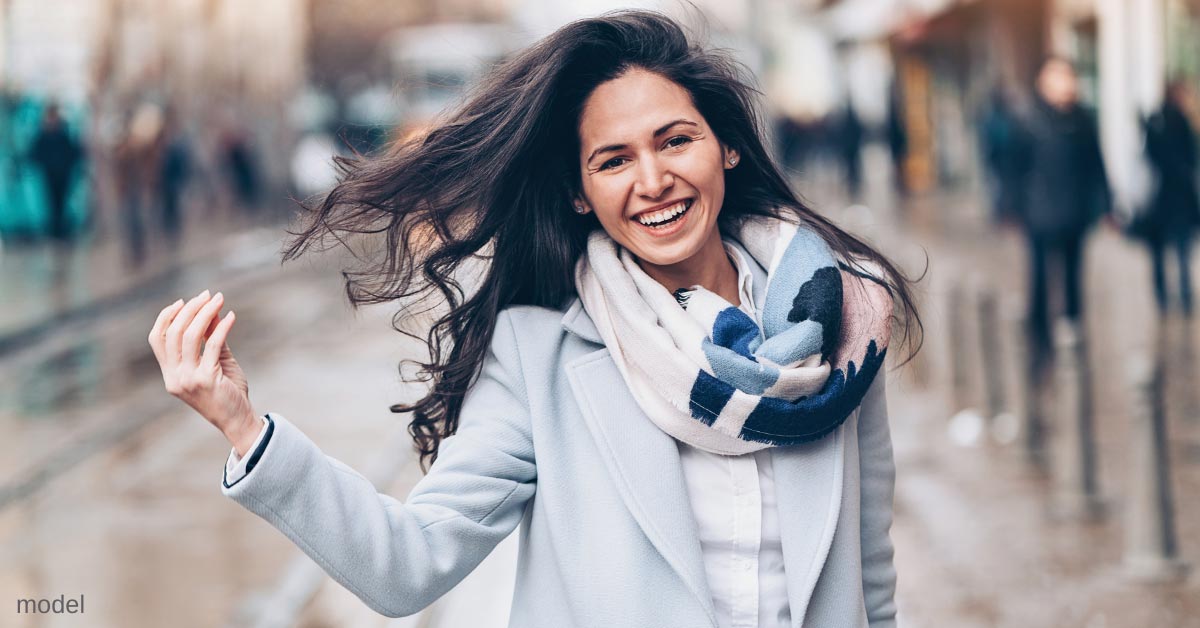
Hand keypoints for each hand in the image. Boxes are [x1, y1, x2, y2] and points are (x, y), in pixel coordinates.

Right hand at [148, 290, 258, 455]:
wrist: (238, 420)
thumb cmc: (227, 392)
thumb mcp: (216, 362)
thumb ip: (210, 338)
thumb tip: (209, 309)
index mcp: (170, 374)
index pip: (156, 338)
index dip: (166, 317)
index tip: (183, 301)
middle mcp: (174, 377)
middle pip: (173, 333)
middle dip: (191, 309)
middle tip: (208, 296)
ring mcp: (188, 379)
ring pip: (190, 336)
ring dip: (205, 313)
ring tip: (219, 300)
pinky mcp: (206, 380)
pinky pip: (213, 345)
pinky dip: (222, 327)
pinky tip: (231, 317)